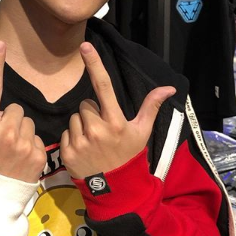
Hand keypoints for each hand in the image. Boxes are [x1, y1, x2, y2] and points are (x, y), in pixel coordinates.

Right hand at [0, 41, 46, 182]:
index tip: (0, 44)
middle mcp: (5, 132)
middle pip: (16, 108)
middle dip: (11, 120)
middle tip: (4, 139)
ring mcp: (23, 143)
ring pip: (28, 122)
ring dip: (22, 132)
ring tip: (13, 151)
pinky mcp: (38, 154)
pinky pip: (38, 138)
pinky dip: (31, 146)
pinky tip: (22, 159)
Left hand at [60, 42, 175, 178]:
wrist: (115, 188)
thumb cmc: (129, 155)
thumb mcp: (142, 132)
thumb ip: (151, 107)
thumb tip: (169, 87)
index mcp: (115, 121)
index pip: (104, 86)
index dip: (94, 64)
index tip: (85, 46)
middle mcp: (97, 129)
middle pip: (86, 104)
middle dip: (92, 112)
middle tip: (103, 130)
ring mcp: (80, 141)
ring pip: (74, 117)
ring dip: (82, 125)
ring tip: (94, 140)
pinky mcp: (67, 152)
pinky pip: (66, 132)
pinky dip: (73, 138)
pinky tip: (84, 149)